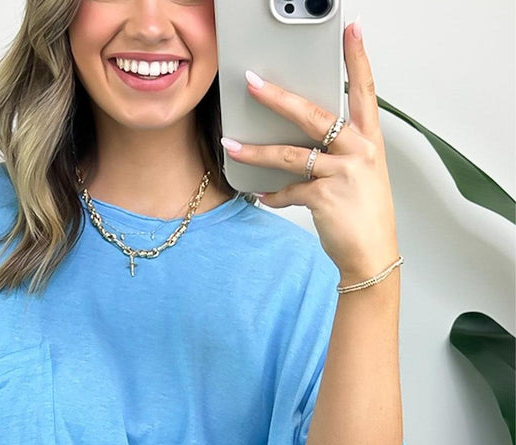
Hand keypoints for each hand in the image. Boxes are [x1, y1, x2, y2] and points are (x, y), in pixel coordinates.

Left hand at [221, 19, 398, 285]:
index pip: (365, 90)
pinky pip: (288, 191)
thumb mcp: (362, 174)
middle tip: (253, 83)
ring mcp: (342, 174)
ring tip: (231, 144)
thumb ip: (338, 152)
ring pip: (290, 154)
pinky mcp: (324, 198)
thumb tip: (304, 140)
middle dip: (278, 97)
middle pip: (313, 115)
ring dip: (255, 151)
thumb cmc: (366, 215)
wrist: (372, 254)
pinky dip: (273, 196)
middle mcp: (359, 151)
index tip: (351, 31)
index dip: (357, 59)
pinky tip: (264, 196)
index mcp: (369, 140)